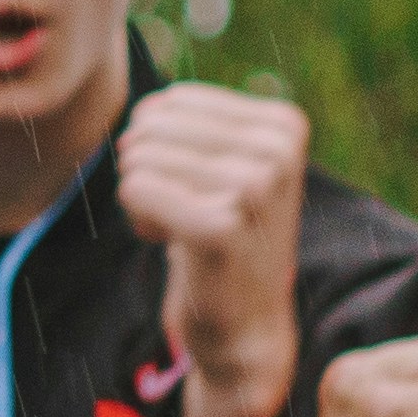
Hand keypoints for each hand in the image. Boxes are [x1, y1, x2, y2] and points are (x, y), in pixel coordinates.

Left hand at [115, 83, 315, 416]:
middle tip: (187, 214)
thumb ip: (194, 119)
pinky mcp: (222, 227)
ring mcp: (255, 187)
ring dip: (144, 201)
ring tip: (186, 230)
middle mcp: (277, 148)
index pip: (165, 104)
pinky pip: (134, 188)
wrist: (244, 322)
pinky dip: (139, 219)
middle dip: (148, 174)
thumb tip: (148, 93)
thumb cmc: (218, 233)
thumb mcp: (223, 163)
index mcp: (283, 122)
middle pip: (147, 128)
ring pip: (136, 158)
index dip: (161, 150)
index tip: (200, 189)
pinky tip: (177, 245)